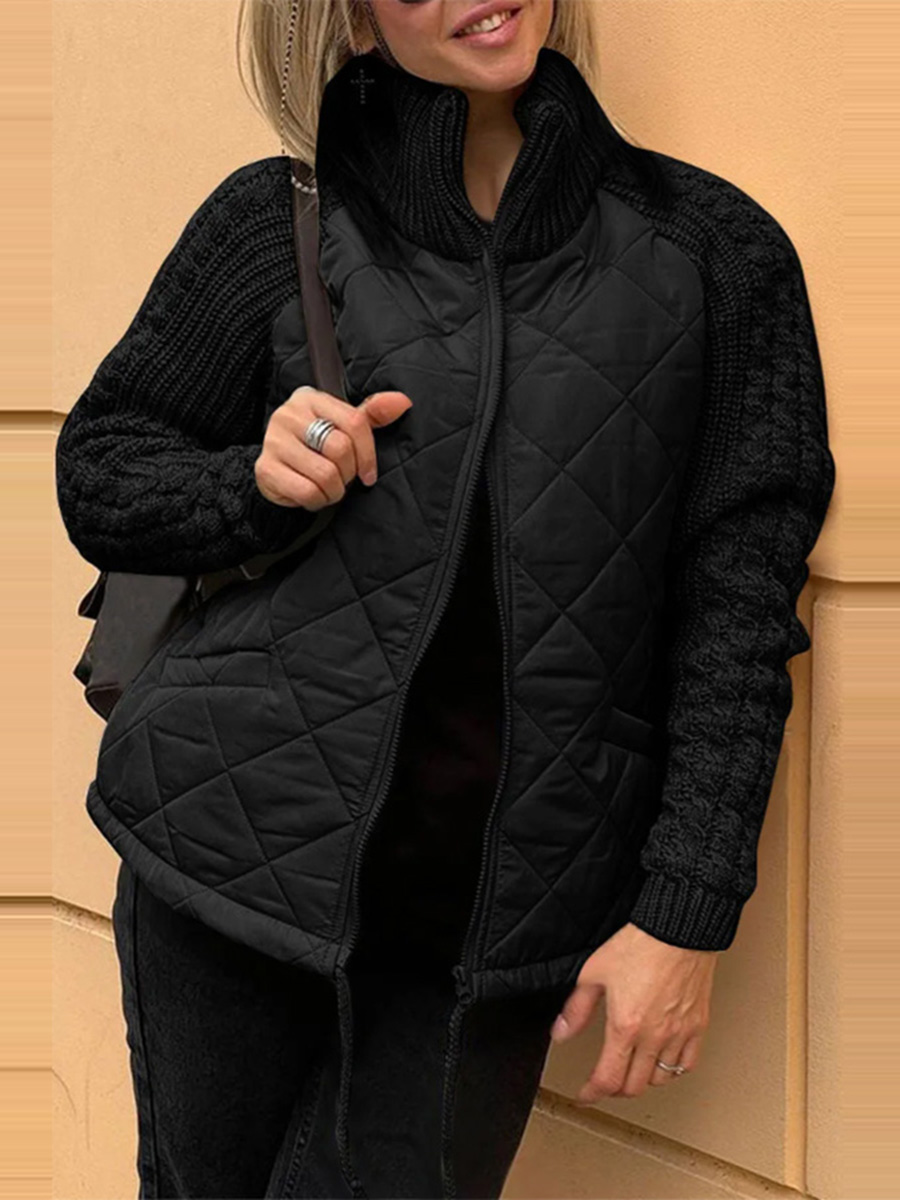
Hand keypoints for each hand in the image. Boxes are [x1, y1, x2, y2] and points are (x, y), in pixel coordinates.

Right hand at [254, 386, 412, 510]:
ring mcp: (273, 440)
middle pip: (340, 448)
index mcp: (310, 398)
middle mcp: (289, 415)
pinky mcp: (265, 468)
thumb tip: (403, 402)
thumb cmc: (316, 448)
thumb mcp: (344, 428)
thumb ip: (372, 415)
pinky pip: (307, 491)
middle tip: (341, 478)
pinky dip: (317, 500)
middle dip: (348, 473)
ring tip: (327, 487)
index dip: (368, 453)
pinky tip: (314, 495)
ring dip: (334, 490)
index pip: (355, 422)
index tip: (369, 473)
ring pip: (325, 473)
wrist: (278, 473)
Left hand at [550, 922, 716, 1101]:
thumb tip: (561, 1032)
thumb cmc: (639, 945)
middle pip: (634, 1086)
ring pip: (660, 1079)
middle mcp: (654, 1037)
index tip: (585, 1095)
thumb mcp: (594, 973)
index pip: (608, 1079)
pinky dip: (672, 1070)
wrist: (677, 929)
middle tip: (605, 1082)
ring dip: (642, 1080)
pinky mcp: (697, 1026)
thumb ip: (576, 1009)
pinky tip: (662, 1061)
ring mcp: (678, 1034)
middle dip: (614, 1089)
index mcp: (625, 1027)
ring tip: (631, 1069)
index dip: (592, 1094)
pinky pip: (687, 1064)